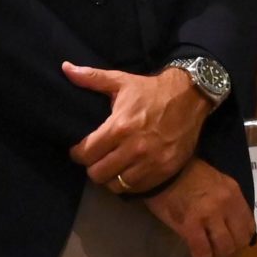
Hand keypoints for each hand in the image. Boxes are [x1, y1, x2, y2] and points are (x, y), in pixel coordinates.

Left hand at [65, 62, 208, 191]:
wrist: (190, 97)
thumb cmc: (151, 90)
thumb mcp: (121, 81)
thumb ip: (92, 78)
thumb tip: (65, 67)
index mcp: (120, 126)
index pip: (87, 153)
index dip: (78, 154)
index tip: (79, 151)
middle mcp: (134, 148)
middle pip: (98, 173)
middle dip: (92, 167)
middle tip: (96, 159)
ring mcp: (151, 162)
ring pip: (116, 185)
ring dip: (110, 177)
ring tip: (111, 167)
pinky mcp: (165, 171)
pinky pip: (137, 188)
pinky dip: (129, 183)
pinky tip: (127, 171)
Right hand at [144, 160, 255, 256]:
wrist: (160, 168)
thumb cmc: (184, 173)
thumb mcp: (215, 182)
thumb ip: (225, 201)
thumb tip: (227, 225)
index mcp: (234, 193)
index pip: (249, 227)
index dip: (241, 243)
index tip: (231, 249)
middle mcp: (227, 204)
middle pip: (239, 241)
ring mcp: (210, 214)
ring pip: (224, 249)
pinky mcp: (191, 223)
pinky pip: (202, 252)